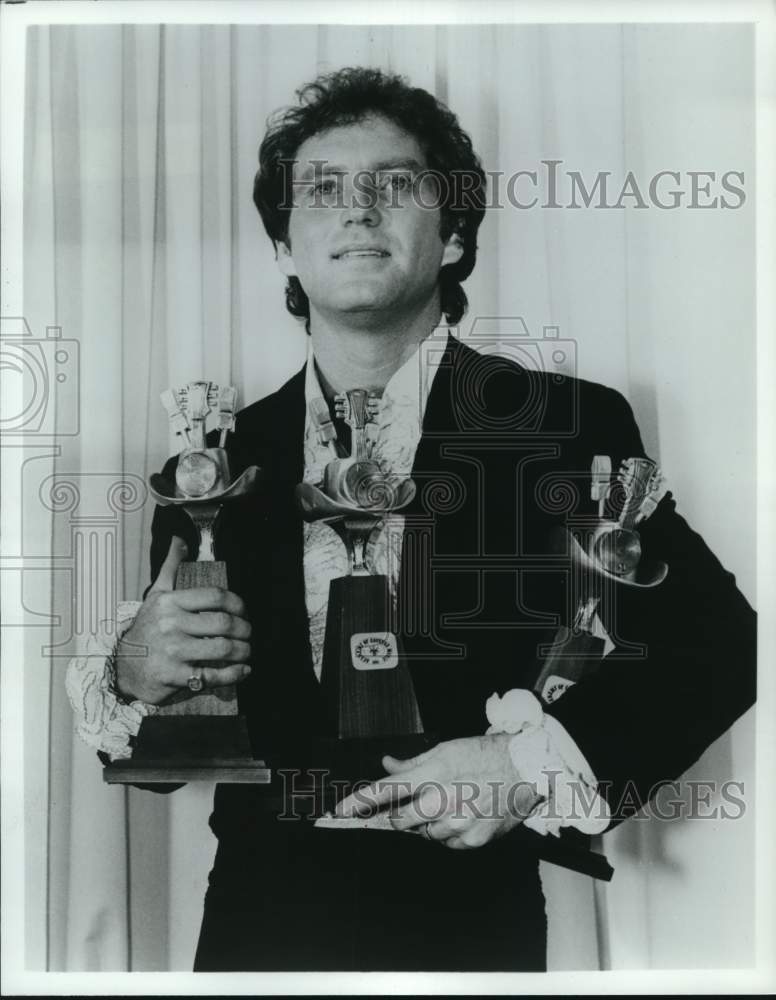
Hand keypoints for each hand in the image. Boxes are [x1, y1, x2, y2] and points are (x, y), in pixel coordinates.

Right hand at [115, 536, 251, 703]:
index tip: (243, 611)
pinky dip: (234, 673)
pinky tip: (243, 669)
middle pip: (223, 622)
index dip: (238, 603)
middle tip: (248, 633)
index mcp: (170, 603)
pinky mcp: (175, 676)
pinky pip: (213, 675)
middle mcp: (171, 625)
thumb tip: (180, 541)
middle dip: (244, 629)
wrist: (123, 667)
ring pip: (222, 648)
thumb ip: (170, 567)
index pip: (215, 596)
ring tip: (247, 650)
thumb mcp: (156, 595)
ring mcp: (173, 651)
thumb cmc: (146, 630)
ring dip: (243, 650)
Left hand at [335, 736, 542, 849]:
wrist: (525, 768)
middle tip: (416, 804)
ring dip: (427, 824)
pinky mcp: (473, 839)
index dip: (358, 802)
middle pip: (399, 821)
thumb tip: (386, 765)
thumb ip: (412, 763)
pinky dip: (449, 834)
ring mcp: (457, 823)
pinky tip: (463, 816)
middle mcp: (441, 800)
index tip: (338, 811)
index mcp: (432, 774)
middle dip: (399, 816)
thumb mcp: (445, 750)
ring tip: (450, 805)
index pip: (385, 791)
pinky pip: (447, 844)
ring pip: (423, 834)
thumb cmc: (485, 754)